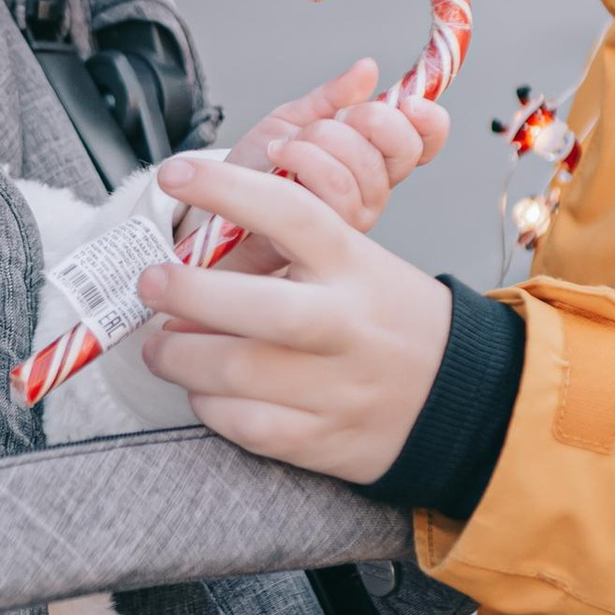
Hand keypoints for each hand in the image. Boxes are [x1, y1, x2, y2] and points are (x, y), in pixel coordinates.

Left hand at [139, 157, 451, 479]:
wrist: (462, 399)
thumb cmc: (391, 323)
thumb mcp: (361, 265)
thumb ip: (291, 254)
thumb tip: (198, 252)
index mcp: (355, 266)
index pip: (288, 212)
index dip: (224, 188)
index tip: (174, 174)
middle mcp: (345, 324)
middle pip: (257, 305)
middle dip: (188, 291)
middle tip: (151, 282)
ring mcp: (335, 386)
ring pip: (237, 371)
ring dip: (179, 357)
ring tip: (161, 347)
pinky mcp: (321, 440)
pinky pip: (244, 425)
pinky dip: (208, 406)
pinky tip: (202, 391)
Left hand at [168, 58, 448, 272]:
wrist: (215, 208)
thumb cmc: (255, 172)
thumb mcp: (293, 120)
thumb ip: (331, 98)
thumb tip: (366, 69)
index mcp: (371, 159)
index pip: (423, 142)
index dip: (429, 122)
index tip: (410, 102)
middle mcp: (372, 189)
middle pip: (402, 148)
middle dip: (365, 119)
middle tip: (327, 120)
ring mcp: (355, 215)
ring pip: (362, 165)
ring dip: (318, 142)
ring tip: (284, 147)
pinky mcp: (330, 234)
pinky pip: (334, 186)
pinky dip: (302, 160)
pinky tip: (278, 160)